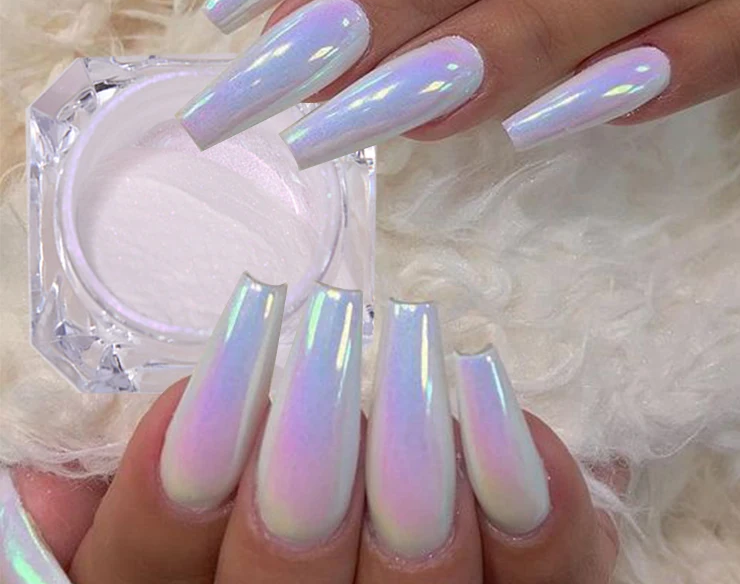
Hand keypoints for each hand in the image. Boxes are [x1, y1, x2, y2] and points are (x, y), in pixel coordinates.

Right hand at [6, 279, 621, 582]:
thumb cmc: (261, 569)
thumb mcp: (154, 567)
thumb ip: (108, 539)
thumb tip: (37, 489)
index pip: (153, 575)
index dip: (181, 472)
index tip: (233, 340)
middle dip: (305, 456)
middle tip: (327, 327)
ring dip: (414, 465)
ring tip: (416, 348)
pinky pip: (543, 582)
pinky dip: (531, 497)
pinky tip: (499, 404)